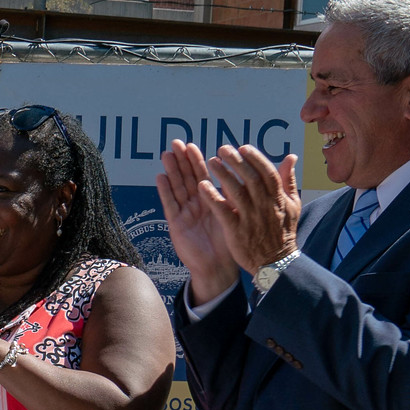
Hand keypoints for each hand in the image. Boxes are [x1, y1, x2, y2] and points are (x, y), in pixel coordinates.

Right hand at [155, 140, 238, 304]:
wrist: (219, 266)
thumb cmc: (231, 243)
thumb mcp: (238, 214)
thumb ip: (237, 195)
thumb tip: (248, 175)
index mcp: (211, 200)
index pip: (203, 176)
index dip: (197, 161)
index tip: (192, 145)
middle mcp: (196, 205)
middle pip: (187, 178)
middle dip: (181, 161)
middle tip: (176, 143)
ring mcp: (185, 213)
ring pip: (177, 188)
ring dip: (172, 171)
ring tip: (166, 154)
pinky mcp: (177, 225)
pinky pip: (170, 205)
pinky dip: (165, 191)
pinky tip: (160, 177)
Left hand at [199, 144, 300, 272]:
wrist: (275, 262)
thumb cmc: (282, 232)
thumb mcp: (292, 205)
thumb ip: (288, 180)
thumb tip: (291, 157)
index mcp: (278, 198)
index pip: (267, 172)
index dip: (255, 158)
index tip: (243, 147)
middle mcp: (265, 205)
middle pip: (251, 178)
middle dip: (237, 161)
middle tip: (223, 148)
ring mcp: (250, 218)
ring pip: (236, 192)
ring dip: (223, 175)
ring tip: (211, 161)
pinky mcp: (236, 231)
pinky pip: (223, 211)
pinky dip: (213, 197)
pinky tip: (202, 186)